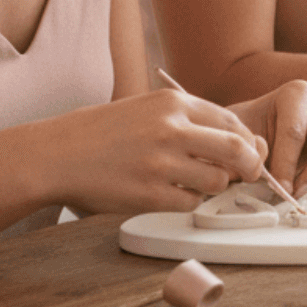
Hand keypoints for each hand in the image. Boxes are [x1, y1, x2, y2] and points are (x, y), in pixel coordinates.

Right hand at [49, 90, 268, 214]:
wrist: (56, 154)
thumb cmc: (101, 133)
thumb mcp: (147, 109)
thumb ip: (187, 121)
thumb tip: (235, 142)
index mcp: (173, 103)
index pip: (232, 122)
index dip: (248, 143)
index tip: (250, 154)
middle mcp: (171, 129)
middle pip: (238, 150)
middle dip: (250, 166)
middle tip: (249, 175)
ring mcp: (161, 162)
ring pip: (217, 181)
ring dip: (213, 186)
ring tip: (194, 183)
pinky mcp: (149, 194)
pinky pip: (190, 203)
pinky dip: (187, 201)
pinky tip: (170, 193)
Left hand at [230, 81, 306, 193]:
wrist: (266, 126)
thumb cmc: (254, 128)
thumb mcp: (240, 133)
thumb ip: (243, 149)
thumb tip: (248, 171)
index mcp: (296, 94)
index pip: (295, 130)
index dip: (286, 163)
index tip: (278, 187)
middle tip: (296, 191)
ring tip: (305, 188)